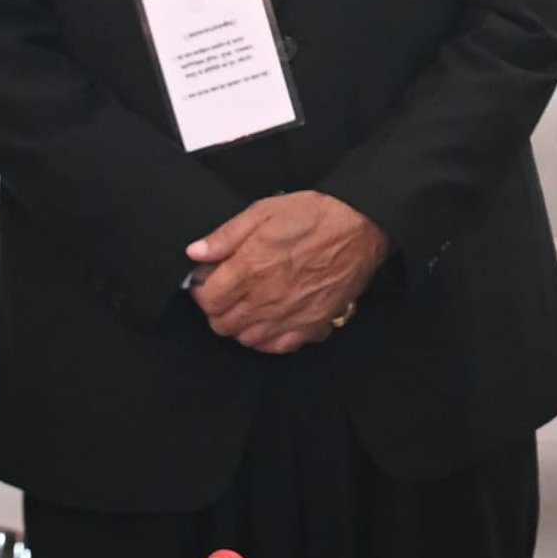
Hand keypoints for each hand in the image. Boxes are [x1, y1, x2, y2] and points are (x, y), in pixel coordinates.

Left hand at [185, 192, 391, 354]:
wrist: (362, 225)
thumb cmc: (313, 214)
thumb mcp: (263, 211)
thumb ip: (226, 235)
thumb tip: (194, 254)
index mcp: (250, 268)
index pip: (207, 299)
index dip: (202, 291)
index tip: (209, 281)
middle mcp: (266, 298)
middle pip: (222, 324)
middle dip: (219, 309)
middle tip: (229, 292)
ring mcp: (290, 315)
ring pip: (247, 338)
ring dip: (242, 325)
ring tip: (250, 305)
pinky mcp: (312, 324)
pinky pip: (278, 346)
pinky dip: (269, 339)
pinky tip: (272, 321)